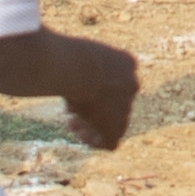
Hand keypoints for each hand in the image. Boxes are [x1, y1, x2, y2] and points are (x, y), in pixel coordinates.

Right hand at [51, 34, 138, 151]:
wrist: (79, 68)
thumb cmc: (70, 55)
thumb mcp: (75, 54)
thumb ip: (76, 65)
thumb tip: (63, 72)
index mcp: (126, 63)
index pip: (115, 81)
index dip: (95, 89)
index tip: (76, 88)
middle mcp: (131, 83)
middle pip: (113, 103)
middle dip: (93, 108)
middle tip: (72, 111)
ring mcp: (126, 104)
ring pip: (112, 123)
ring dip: (92, 125)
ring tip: (72, 124)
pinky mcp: (117, 124)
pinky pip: (111, 141)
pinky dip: (95, 141)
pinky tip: (80, 135)